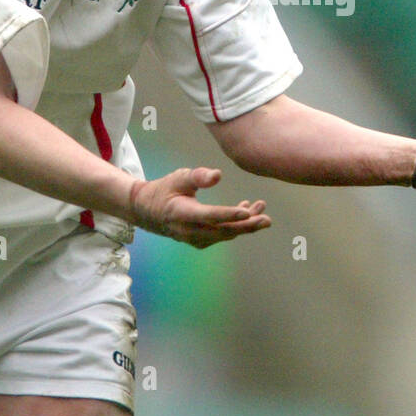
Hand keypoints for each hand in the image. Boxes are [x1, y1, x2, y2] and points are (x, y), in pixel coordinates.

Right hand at [128, 167, 271, 247]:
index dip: (228, 214)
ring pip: (225, 233)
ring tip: (262, 207)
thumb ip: (198, 176)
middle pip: (222, 230)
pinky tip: (248, 209)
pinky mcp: (201, 240)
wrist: (148, 211)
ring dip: (245, 223)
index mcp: (181, 214)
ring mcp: (195, 239)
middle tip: (267, 219)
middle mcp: (189, 231)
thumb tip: (219, 175)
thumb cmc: (165, 190)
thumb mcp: (178, 177)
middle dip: (247, 225)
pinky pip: (222, 234)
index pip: (209, 216)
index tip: (247, 212)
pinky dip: (236, 224)